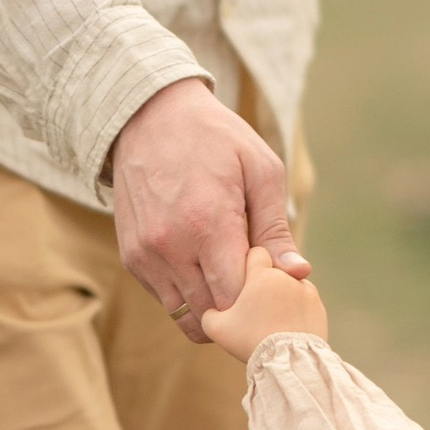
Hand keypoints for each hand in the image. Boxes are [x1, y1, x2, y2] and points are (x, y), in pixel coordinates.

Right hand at [110, 78, 307, 342]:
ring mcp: (145, 255)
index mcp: (207, 224)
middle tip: (252, 279)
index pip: (236, 297)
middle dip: (238, 306)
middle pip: (212, 312)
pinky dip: (187, 294)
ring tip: (228, 274)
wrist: (150, 116)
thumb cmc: (216, 139)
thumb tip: (299, 274)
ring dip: (212, 306)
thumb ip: (276, 229)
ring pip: (185, 314)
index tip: (268, 274)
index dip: (258, 295)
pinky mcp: (131, 257)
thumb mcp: (260, 170)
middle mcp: (170, 246)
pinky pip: (164, 298)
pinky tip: (202, 265)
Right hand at [202, 241, 330, 359]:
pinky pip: (304, 303)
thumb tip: (212, 307)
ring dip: (281, 296)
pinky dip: (296, 310)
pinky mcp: (319, 307)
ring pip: (290, 287)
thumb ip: (210, 311)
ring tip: (271, 319)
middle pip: (272, 272)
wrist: (289, 362)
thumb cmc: (249, 341)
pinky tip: (285, 326)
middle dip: (263, 284)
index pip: (256, 253)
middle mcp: (286, 276)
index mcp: (261, 274)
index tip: (244, 280)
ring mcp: (306, 290)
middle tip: (254, 306)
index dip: (248, 264)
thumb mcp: (219, 328)